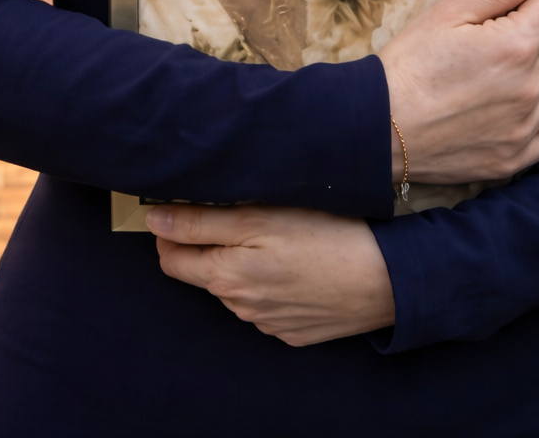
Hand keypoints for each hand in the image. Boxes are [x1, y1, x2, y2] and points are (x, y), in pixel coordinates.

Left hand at [147, 204, 394, 345]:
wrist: (386, 280)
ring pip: (235, 287)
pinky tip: (295, 264)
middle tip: (240, 215)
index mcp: (224, 276)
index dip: (173, 229)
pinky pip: (265, 304)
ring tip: (275, 237)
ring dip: (241, 263)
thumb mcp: (257, 217)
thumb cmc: (323, 235)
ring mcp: (267, 323)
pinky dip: (269, 283)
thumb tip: (152, 221)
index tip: (190, 206)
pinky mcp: (293, 332)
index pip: (170, 258)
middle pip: (202, 272)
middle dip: (208, 245)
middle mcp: (239, 307)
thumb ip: (199, 222)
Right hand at [380, 0, 538, 184]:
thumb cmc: (409, 64)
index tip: (515, 1)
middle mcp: (531, 87)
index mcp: (516, 45)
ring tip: (510, 70)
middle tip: (506, 32)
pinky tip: (515, 105)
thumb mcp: (448, 12)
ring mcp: (526, 126)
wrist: (380, 125)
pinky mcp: (517, 157)